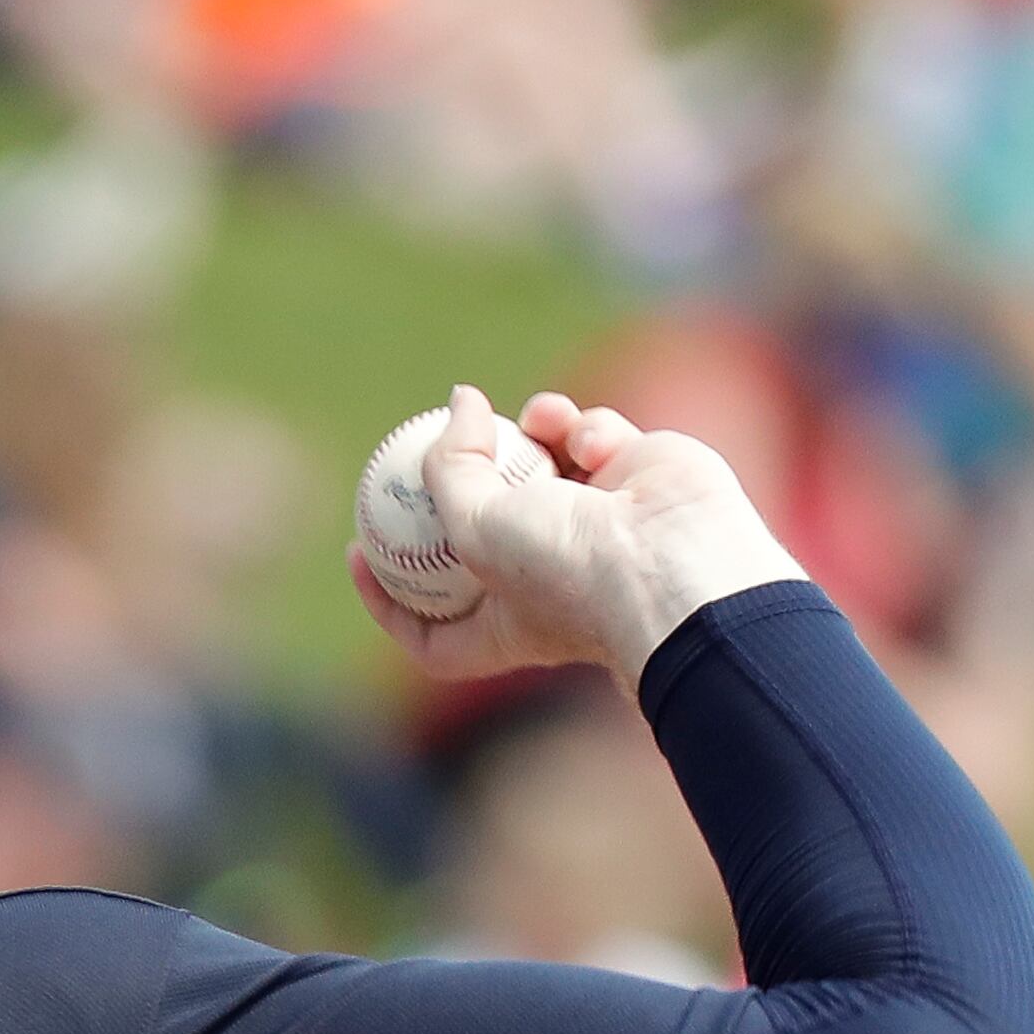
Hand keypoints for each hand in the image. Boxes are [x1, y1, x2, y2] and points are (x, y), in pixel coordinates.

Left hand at [347, 386, 808, 685]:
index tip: (357, 551)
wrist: (676, 561)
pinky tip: (590, 438)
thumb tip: (459, 404)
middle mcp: (550, 578)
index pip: (432, 629)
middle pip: (485, 531)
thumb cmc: (568, 569)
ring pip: (540, 464)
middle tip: (437, 441)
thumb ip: (449, 465)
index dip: (387, 598)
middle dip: (463, 486)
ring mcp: (596, 525)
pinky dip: (583, 428)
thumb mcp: (473, 527)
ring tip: (532, 421)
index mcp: (504, 624)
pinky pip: (593, 437)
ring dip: (528, 434)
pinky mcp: (637, 477)